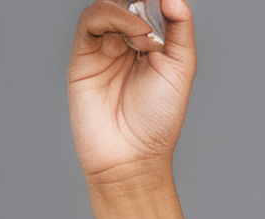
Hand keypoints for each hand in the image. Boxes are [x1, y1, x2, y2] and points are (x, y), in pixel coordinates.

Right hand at [69, 0, 194, 184]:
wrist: (131, 157)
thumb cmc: (157, 123)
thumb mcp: (180, 70)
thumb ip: (180, 30)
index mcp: (150, 45)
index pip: (150, 5)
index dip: (157, 2)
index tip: (168, 3)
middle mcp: (125, 43)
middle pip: (127, 1)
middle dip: (142, 1)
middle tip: (153, 14)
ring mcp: (103, 47)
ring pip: (109, 5)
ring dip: (130, 12)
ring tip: (146, 37)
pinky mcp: (83, 55)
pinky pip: (91, 19)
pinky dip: (112, 14)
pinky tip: (135, 31)